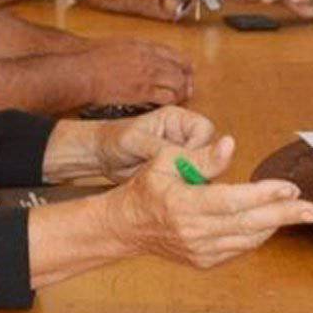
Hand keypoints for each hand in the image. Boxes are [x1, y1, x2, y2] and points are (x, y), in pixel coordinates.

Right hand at [81, 38, 193, 104]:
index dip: (186, 65)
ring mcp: (148, 76)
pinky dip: (171, 101)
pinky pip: (166, 98)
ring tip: (179, 98)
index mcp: (146, 46)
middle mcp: (150, 59)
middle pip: (181, 70)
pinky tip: (167, 104)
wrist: (84, 71)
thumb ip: (139, 49)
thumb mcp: (122, 44)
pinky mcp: (142, 92)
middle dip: (187, 81)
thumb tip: (149, 55)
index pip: (177, 55)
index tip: (188, 72)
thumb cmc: (95, 57)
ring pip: (178, 84)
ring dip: (181, 93)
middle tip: (187, 89)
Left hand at [94, 105, 216, 181]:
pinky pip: (191, 181)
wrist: (102, 156)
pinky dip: (184, 188)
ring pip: (204, 168)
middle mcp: (185, 134)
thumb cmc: (116, 140)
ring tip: (171, 188)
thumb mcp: (137, 142)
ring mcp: (184, 153)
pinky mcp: (179, 171)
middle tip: (179, 181)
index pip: (205, 130)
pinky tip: (169, 193)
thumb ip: (161, 147)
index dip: (199, 148)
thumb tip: (182, 155)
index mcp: (178, 118)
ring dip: (191, 180)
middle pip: (209, 151)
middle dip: (198, 167)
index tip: (183, 164)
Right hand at [105, 137, 312, 268]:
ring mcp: (200, 251)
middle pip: (247, 224)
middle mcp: (193, 233)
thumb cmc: (148, 187)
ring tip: (299, 210)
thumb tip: (230, 144)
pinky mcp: (205, 261)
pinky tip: (271, 220)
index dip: (263, 194)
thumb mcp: (166, 160)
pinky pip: (240, 248)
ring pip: (248, 239)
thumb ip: (202, 157)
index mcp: (183, 205)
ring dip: (275, 224)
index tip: (289, 187)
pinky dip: (258, 234)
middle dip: (284, 215)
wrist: (128, 226)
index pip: (231, 201)